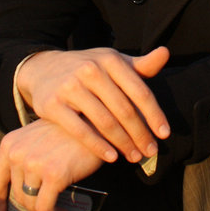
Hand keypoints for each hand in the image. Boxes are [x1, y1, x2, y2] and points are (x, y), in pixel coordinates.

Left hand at [0, 119, 103, 210]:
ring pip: (31, 204)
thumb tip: (21, 191)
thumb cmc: (68, 131)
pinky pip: (45, 207)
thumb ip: (25, 158)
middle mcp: (18, 153)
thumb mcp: (38, 138)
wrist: (93, 121)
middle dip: (32, 206)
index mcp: (11, 143)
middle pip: (17, 196)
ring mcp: (35, 163)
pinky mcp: (54, 174)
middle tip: (48, 209)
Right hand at [16, 47, 170, 163]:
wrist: (44, 69)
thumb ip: (140, 65)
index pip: (139, 91)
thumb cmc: (89, 69)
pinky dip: (98, 146)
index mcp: (110, 60)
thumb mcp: (113, 63)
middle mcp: (90, 70)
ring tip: (134, 157)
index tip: (164, 134)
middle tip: (150, 151)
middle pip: (123, 109)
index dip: (154, 114)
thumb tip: (165, 53)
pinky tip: (111, 157)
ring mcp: (70, 87)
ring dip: (123, 143)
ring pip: (104, 122)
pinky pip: (80, 130)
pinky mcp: (53, 104)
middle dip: (140, 134)